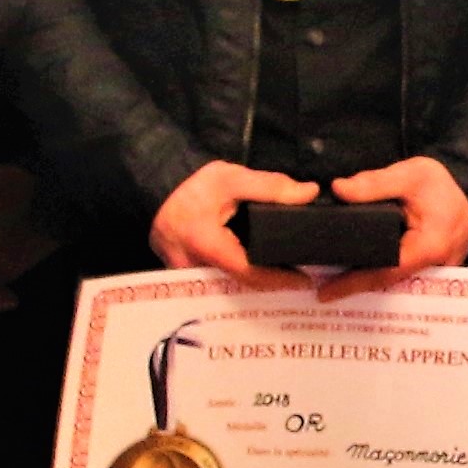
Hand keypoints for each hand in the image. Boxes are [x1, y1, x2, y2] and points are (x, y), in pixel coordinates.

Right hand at [151, 155, 321, 279]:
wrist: (158, 193)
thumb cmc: (195, 187)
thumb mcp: (231, 178)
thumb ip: (270, 185)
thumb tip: (309, 192)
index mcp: (206, 244)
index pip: (248, 272)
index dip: (279, 279)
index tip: (306, 280)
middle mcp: (194, 269)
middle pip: (241, 285)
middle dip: (272, 284)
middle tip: (303, 277)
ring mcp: (189, 278)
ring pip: (230, 288)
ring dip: (257, 284)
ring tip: (288, 277)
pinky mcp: (190, 279)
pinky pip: (220, 284)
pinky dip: (241, 280)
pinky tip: (262, 273)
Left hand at [330, 157, 467, 285]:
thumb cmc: (441, 184)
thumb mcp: (410, 174)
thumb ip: (375, 183)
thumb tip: (339, 190)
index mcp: (431, 246)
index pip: (386, 271)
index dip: (354, 283)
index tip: (326, 292)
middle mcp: (437, 267)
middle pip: (390, 283)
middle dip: (357, 288)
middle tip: (324, 290)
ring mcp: (437, 272)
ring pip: (397, 283)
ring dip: (368, 284)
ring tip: (335, 286)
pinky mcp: (434, 270)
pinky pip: (405, 277)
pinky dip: (382, 276)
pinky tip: (360, 274)